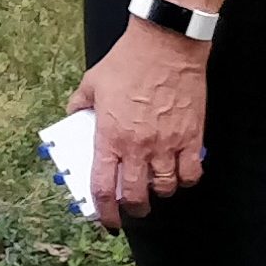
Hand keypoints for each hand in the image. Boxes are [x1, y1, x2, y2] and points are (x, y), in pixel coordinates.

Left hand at [67, 22, 210, 226]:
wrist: (166, 45)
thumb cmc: (128, 62)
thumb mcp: (92, 82)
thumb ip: (80, 104)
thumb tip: (74, 116)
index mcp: (110, 137)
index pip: (104, 187)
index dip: (104, 211)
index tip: (106, 220)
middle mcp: (138, 146)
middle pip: (135, 195)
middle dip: (133, 210)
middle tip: (132, 209)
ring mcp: (167, 144)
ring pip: (164, 188)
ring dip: (158, 194)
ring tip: (155, 189)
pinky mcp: (191, 137)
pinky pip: (191, 173)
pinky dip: (186, 180)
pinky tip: (180, 176)